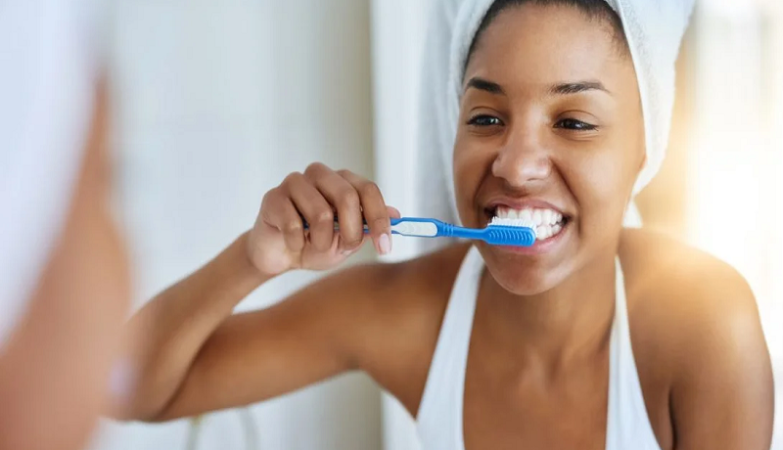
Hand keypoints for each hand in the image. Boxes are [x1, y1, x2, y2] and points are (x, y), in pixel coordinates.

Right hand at [247, 163, 399, 275]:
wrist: (280, 255)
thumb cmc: (314, 244)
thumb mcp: (348, 241)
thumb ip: (368, 227)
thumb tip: (396, 214)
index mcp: (342, 181)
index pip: (368, 190)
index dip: (379, 219)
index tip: (385, 247)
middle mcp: (320, 175)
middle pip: (347, 196)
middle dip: (351, 231)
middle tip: (345, 248)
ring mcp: (295, 182)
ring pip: (321, 213)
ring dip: (321, 241)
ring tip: (314, 246)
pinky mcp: (273, 197)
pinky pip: (293, 224)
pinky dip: (297, 243)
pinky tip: (294, 244)